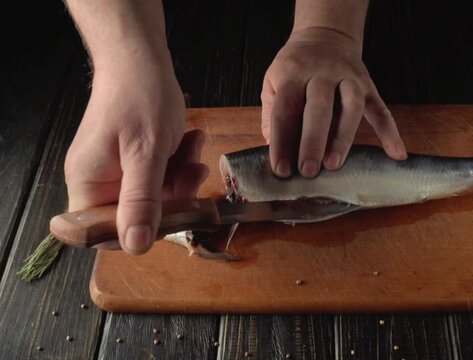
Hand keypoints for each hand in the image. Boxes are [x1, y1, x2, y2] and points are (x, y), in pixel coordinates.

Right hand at [64, 56, 207, 254]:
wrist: (141, 59)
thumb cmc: (139, 98)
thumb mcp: (145, 154)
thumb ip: (141, 201)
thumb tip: (135, 246)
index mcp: (88, 185)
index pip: (103, 233)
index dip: (138, 232)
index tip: (172, 216)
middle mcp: (99, 183)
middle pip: (138, 216)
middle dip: (172, 197)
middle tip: (193, 173)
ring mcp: (118, 172)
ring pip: (156, 197)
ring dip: (181, 177)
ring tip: (193, 149)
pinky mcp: (136, 161)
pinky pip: (161, 177)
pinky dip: (179, 163)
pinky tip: (190, 142)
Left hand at [261, 27, 406, 177]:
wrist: (325, 35)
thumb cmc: (295, 67)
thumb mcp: (273, 82)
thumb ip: (272, 115)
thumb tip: (275, 150)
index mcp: (292, 74)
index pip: (285, 110)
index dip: (281, 142)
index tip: (281, 169)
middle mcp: (322, 73)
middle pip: (319, 108)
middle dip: (313, 142)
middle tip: (308, 171)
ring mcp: (348, 78)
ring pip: (351, 107)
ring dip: (343, 138)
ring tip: (334, 165)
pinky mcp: (368, 86)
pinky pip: (381, 109)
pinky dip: (390, 132)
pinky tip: (396, 154)